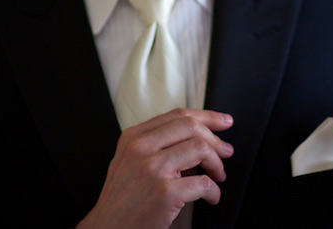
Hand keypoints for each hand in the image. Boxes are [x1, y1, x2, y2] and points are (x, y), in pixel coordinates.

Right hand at [78, 109, 234, 228]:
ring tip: (218, 176)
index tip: (223, 122)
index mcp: (134, 137)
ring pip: (201, 149)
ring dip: (217, 164)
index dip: (207, 116)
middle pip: (192, 127)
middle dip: (216, 139)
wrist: (106, 228)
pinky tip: (211, 197)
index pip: (178, 115)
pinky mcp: (165, 192)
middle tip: (225, 152)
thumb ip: (156, 144)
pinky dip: (214, 191)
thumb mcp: (129, 161)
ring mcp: (153, 169)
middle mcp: (142, 148)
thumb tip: (197, 136)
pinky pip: (203, 183)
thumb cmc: (121, 199)